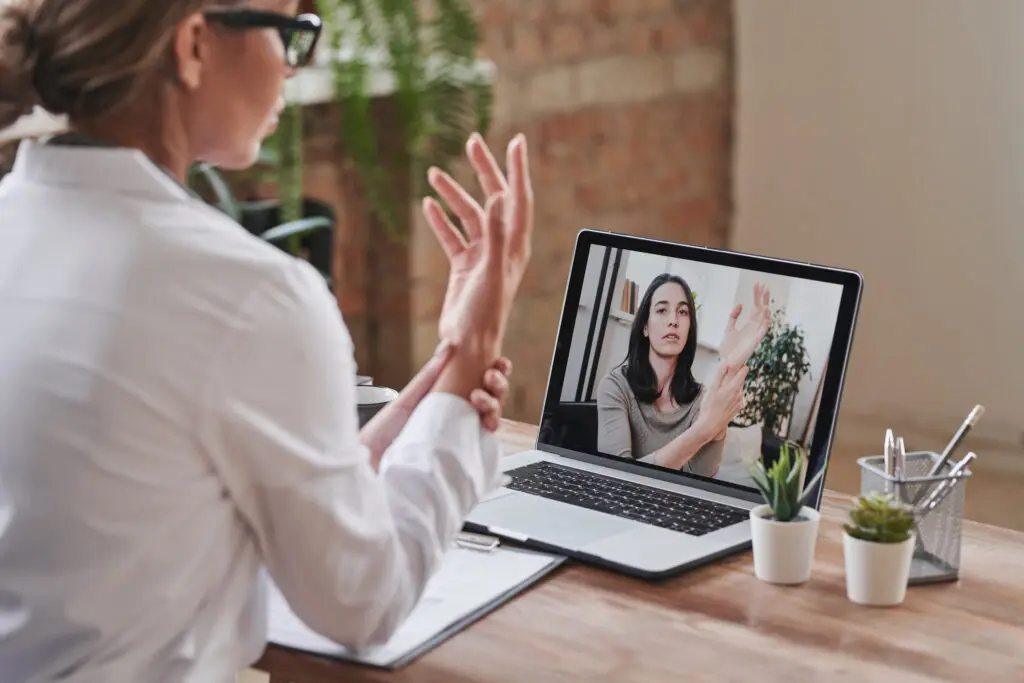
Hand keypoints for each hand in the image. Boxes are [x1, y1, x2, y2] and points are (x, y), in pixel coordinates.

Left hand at [361, 343, 512, 469]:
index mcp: (449, 400)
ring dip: (493, 404)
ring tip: (479, 397)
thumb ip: (429, 375)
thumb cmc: (384, 433)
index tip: (499, 362)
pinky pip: (483, 442)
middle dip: (498, 385)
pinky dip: (489, 429)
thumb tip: (448, 346)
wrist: (371, 463)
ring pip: (491, 418)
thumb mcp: (407, 398)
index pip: (481, 384)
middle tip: (490, 377)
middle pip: (492, 399)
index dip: (496, 373)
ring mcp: (461, 436)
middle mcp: (458, 418)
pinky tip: (485, 422)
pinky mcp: (460, 454)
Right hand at [422, 132, 533, 346]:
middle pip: (495, 197)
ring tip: (434, 173)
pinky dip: (441, 220)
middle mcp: (502, 246)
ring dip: (453, 194)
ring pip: (469, 214)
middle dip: (484, 169)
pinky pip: (453, 236)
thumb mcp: (491, 272)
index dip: (518, 169)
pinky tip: (429, 205)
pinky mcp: (465, 266)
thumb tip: (497, 199)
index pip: (520, 198)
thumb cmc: (484, 315)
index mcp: (515, 245)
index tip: (516, 142)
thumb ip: (497, 235)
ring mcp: (482, 255)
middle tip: (473, 142)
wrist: (468, 343)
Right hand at [697, 362, 747, 438]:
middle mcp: (740, 393)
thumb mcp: (712, 388)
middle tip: (724, 375)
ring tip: (721, 389)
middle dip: (734, 376)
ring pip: (739, 388)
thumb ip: (720, 375)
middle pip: (741, 379)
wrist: (711, 425)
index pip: (744, 371)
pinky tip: (722, 399)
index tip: (735, 363)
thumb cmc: (709, 406)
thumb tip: (726, 362)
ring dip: (732, 386)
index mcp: (734, 387)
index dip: (740, 366)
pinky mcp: (738, 408)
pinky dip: (732, 395)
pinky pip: (737, 397)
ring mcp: (740, 401)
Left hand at [719, 282, 770, 366]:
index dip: (757, 296)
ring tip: (766, 296)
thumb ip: (734, 316)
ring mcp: (756, 334)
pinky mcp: (755, 341)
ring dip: (766, 306)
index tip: (758, 285)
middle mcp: (754, 327)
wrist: (726, 361)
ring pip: (764, 318)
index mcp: (749, 324)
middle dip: (762, 298)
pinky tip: (766, 311)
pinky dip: (766, 320)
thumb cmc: (728, 347)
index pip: (755, 307)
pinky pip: (763, 329)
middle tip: (763, 286)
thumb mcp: (729, 328)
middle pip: (761, 309)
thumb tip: (740, 305)